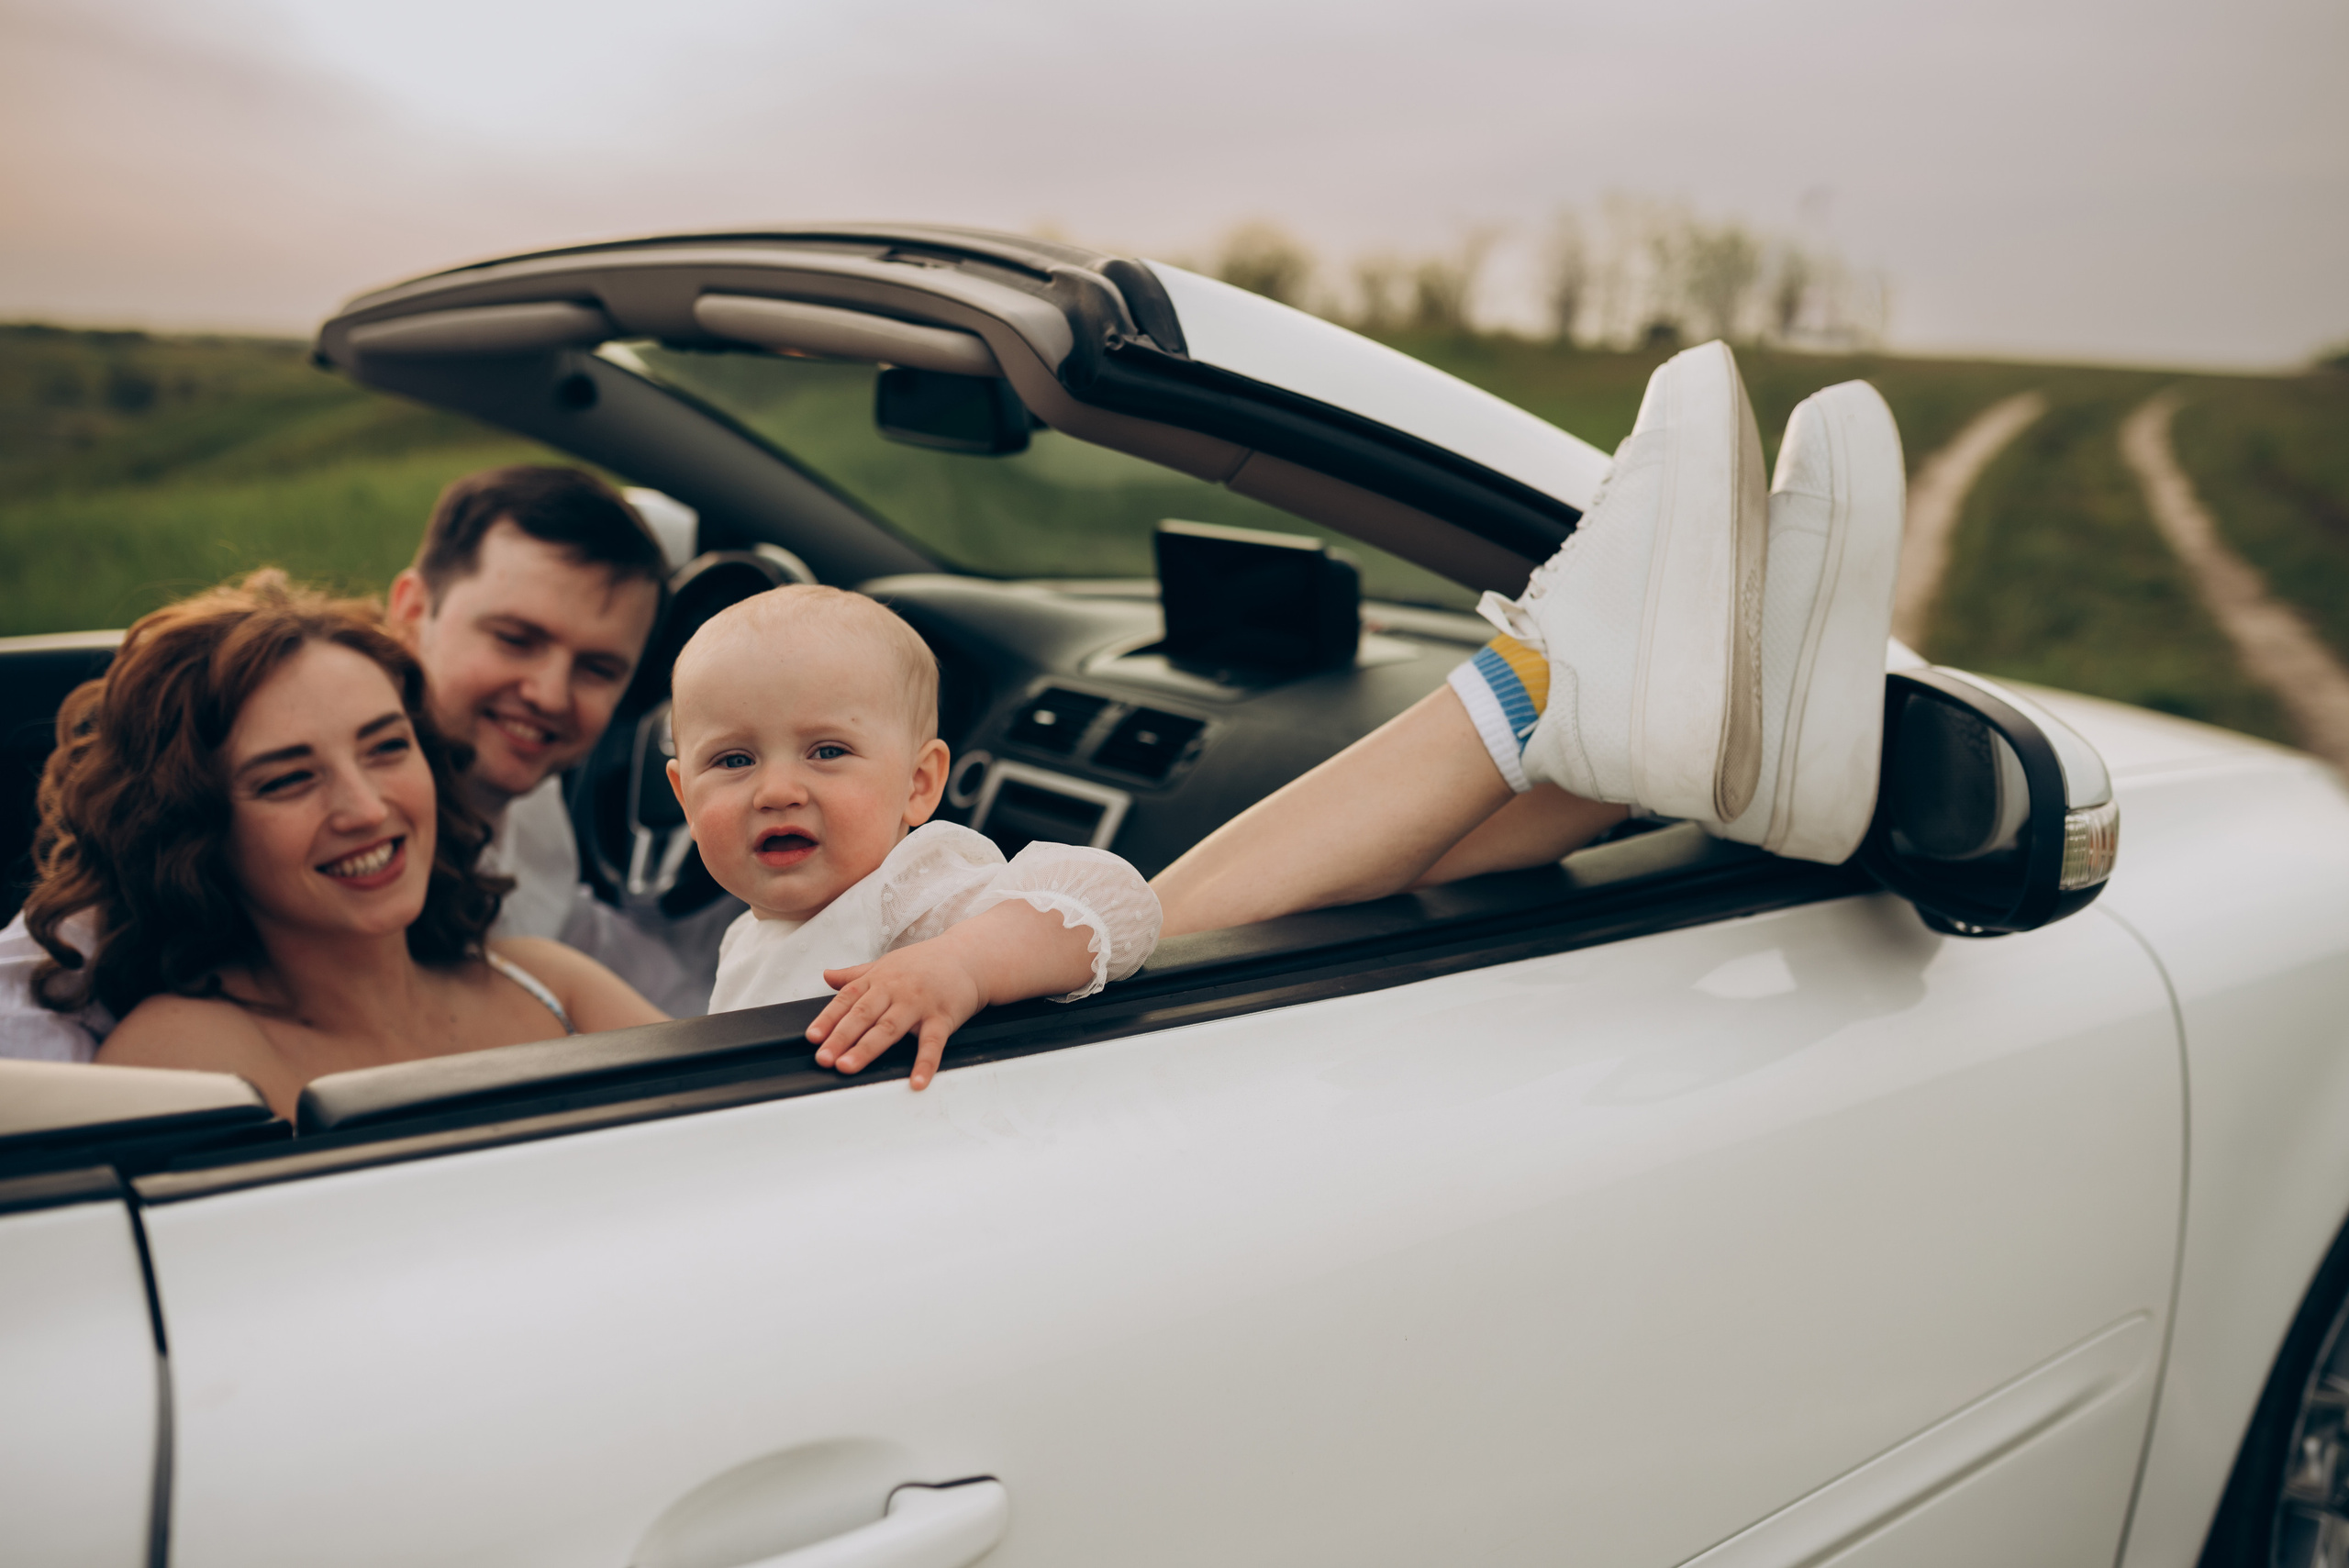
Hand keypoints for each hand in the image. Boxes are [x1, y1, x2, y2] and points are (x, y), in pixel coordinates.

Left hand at [807, 900, 1099, 1089]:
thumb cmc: (926, 963)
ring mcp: (919, 1004)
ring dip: (867, 1048)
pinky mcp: (943, 1017)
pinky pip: (933, 1043)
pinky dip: (925, 1064)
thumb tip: (826, 976)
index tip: (813, 1038)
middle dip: (841, 1037)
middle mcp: (896, 990)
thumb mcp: (887, 964)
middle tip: (824, 1058)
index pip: (848, 999)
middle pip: (864, 1015)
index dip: (828, 1019)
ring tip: (849, 1066)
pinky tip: (916, 1082)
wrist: (970, 957)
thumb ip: (855, 974)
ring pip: (889, 1028)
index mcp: (880, 978)